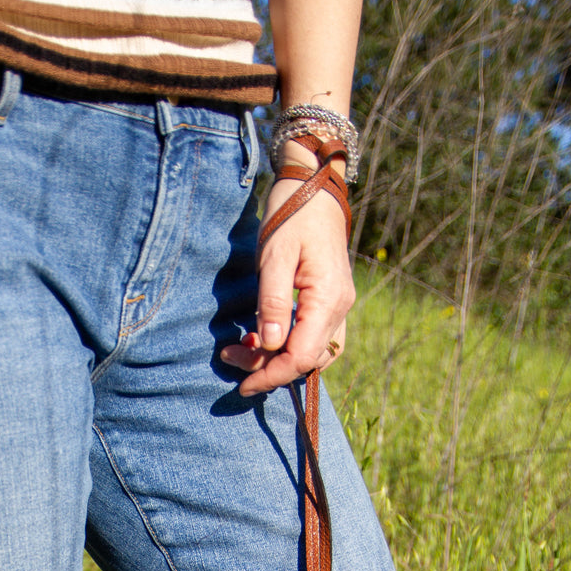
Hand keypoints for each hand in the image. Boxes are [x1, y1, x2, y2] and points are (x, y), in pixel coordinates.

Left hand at [220, 168, 354, 397]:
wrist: (313, 186)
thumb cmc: (292, 215)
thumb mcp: (275, 257)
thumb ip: (273, 303)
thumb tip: (271, 346)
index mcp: (328, 298)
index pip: (303, 356)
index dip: (273, 375)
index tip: (243, 384)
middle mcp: (340, 307)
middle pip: (307, 359)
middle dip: (268, 368)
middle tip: (231, 357)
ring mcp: (338, 305)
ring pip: (313, 353)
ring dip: (277, 360)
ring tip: (243, 348)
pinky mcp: (330, 301)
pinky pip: (314, 338)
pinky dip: (289, 346)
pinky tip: (263, 338)